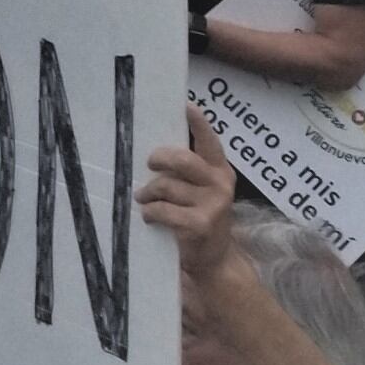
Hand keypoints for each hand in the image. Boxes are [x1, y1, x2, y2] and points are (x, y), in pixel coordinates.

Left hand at [137, 108, 240, 278]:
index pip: (209, 141)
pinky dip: (151, 212)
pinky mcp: (200, 224)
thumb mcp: (198, 191)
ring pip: (166, 186)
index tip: (185, 105)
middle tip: (148, 164)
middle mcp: (220, 184)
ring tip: (143, 198)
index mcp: (220, 170)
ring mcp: (213, 205)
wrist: (214, 260)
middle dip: (159, 159)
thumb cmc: (198, 217)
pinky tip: (149, 217)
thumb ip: (185, 172)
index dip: (198, 122)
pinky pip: (163, 210)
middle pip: (183, 160)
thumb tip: (153, 152)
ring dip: (147, 193)